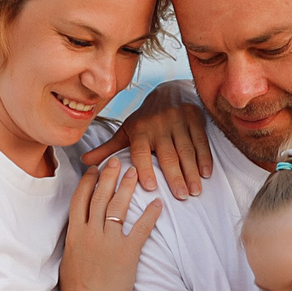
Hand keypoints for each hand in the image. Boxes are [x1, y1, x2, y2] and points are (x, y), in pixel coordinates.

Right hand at [57, 163, 160, 290]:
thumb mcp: (70, 262)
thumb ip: (76, 245)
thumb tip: (80, 235)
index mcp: (75, 235)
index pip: (80, 200)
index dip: (88, 182)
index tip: (93, 169)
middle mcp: (91, 233)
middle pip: (99, 196)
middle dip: (109, 176)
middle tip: (117, 160)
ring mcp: (109, 242)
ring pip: (118, 206)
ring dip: (127, 187)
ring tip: (135, 171)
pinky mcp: (127, 253)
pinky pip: (141, 228)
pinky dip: (151, 214)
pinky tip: (158, 202)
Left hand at [83, 80, 210, 195]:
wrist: (167, 93)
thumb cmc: (144, 120)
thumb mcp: (125, 132)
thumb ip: (108, 149)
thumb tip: (85, 163)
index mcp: (139, 129)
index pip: (141, 151)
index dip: (145, 168)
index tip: (151, 187)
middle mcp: (159, 124)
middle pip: (168, 154)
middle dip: (175, 176)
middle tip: (181, 197)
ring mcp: (178, 121)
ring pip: (186, 150)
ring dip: (192, 171)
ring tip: (195, 191)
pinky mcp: (194, 118)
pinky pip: (201, 141)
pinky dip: (205, 157)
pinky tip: (206, 174)